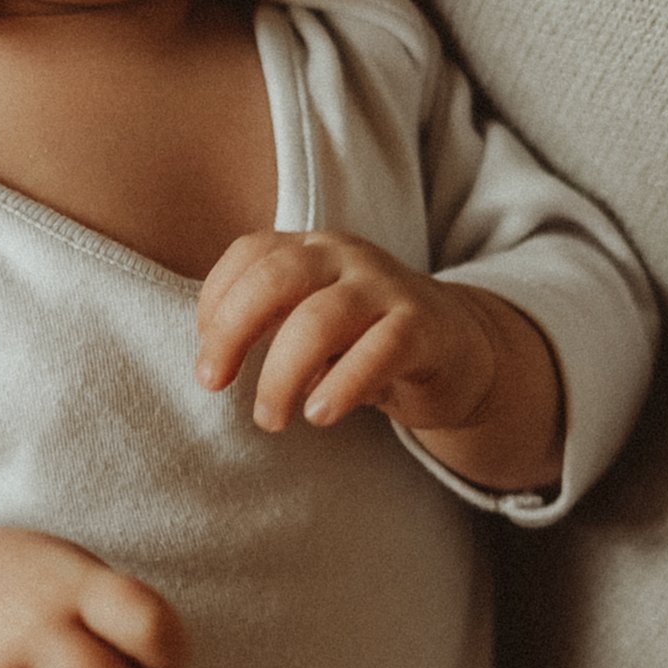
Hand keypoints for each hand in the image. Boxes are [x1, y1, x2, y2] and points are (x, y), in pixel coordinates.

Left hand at [197, 232, 501, 434]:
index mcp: (313, 249)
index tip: (208, 358)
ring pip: (321, 319)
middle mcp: (347, 257)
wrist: (459, 351)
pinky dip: (341, 387)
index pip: (251, 253)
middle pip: (276, 277)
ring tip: (270, 418)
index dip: (216, 302)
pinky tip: (319, 415)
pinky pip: (378, 352)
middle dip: (232, 331)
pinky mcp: (422, 329)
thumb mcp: (310, 324)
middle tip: (212, 383)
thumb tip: (213, 360)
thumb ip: (267, 326)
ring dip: (282, 374)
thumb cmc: (366, 341)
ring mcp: (387, 289)